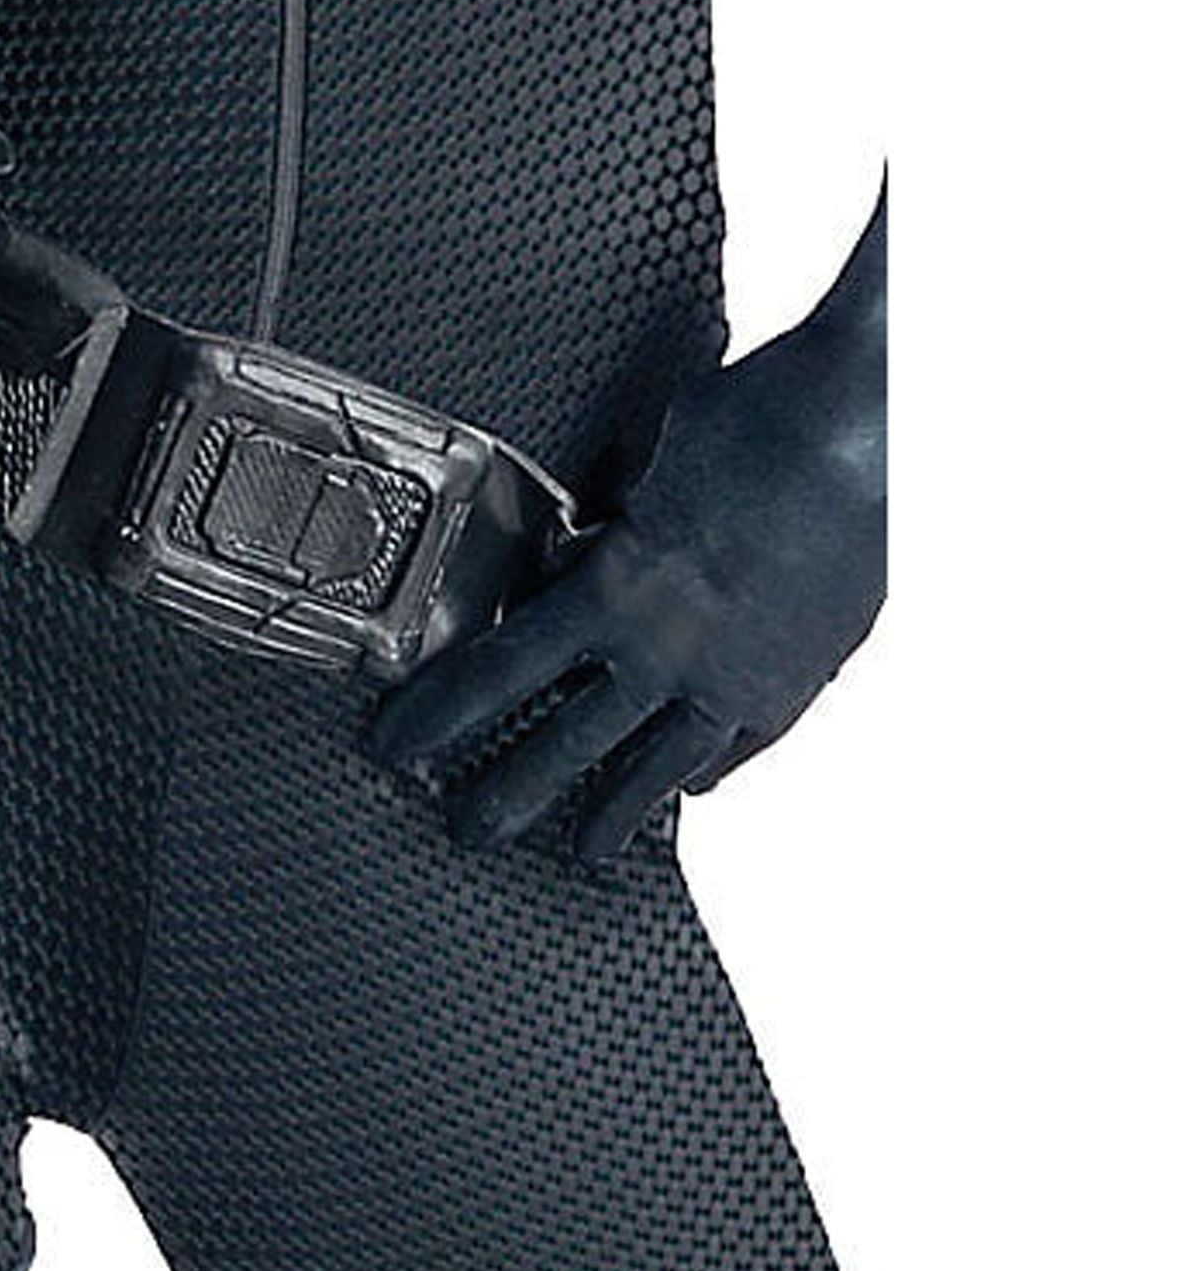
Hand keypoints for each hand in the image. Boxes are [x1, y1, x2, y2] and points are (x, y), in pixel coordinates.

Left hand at [370, 188, 885, 863]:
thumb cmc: (756, 417)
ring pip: (660, 767)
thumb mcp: (648, 459)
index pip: (499, 670)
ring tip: (584, 853)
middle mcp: (669, 652)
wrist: (874, 422)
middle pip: (567, 745)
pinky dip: (710, 769)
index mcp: (615, 591)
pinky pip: (742, 745)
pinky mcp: (803, 677)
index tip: (397, 745)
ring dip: (614, 813)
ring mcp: (739, 677)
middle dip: (509, 794)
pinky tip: (694, 789)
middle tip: (469, 832)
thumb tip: (588, 546)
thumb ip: (613, 516)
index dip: (440, 714)